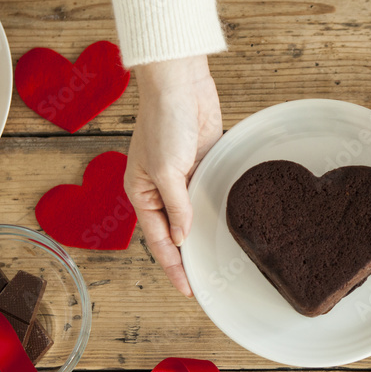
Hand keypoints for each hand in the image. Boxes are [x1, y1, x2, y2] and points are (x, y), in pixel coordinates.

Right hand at [125, 56, 221, 296]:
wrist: (180, 83)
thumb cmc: (164, 120)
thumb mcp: (167, 169)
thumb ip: (176, 207)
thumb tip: (181, 238)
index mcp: (142, 192)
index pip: (158, 240)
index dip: (173, 266)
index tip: (187, 289)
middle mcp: (161, 189)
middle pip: (175, 232)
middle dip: (187, 257)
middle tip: (206, 284)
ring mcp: (183, 177)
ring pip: (193, 215)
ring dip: (203, 235)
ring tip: (219, 262)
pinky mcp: (203, 163)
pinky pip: (209, 193)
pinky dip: (216, 209)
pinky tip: (228, 225)